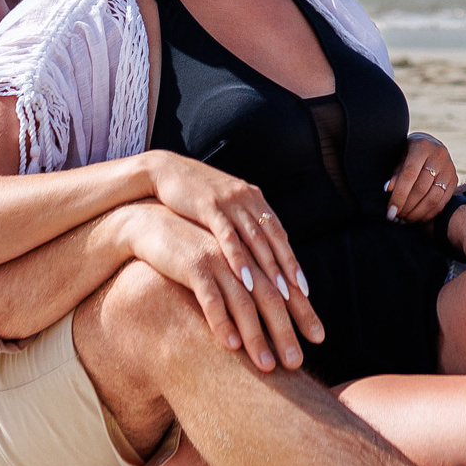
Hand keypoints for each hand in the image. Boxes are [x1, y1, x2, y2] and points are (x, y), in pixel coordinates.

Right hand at [115, 200, 324, 372]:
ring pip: (246, 300)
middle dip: (287, 330)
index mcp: (255, 251)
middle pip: (273, 295)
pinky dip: (222, 320)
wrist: (152, 220)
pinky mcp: (194, 262)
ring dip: (257, 335)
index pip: (287, 284)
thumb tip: (269, 301)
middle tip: (298, 362)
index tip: (319, 337)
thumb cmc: (193, 242)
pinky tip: (230, 345)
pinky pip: (211, 295)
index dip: (304, 310)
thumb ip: (249, 273)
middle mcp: (244, 253)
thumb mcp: (226, 255)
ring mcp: (222, 257)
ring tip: (266, 365)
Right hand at [143, 150, 306, 304]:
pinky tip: (246, 279)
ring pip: (256, 239)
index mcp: (253, 199)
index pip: (279, 234)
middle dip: (288, 268)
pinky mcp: (209, 206)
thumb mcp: (223, 207)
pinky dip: (238, 257)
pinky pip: (228, 236)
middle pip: (273, 239)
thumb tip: (258, 249)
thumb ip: (240, 224)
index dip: (291, 261)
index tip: (303, 287)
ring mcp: (230, 202)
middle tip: (300, 295)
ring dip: (269, 267)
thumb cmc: (192, 195)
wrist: (162, 170)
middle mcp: (247, 199)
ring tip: (281, 293)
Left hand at [385, 132, 457, 224]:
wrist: (431, 145)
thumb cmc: (410, 152)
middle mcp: (439, 156)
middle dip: (407, 206)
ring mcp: (449, 168)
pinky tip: (418, 218)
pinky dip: (429, 213)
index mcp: (422, 146)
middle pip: (421, 188)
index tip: (390, 210)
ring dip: (418, 213)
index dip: (399, 195)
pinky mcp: (455, 179)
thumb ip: (396, 172)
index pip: (409, 175)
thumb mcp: (400, 156)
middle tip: (396, 217)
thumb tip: (388, 190)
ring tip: (405, 219)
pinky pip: (442, 202)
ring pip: (433, 197)